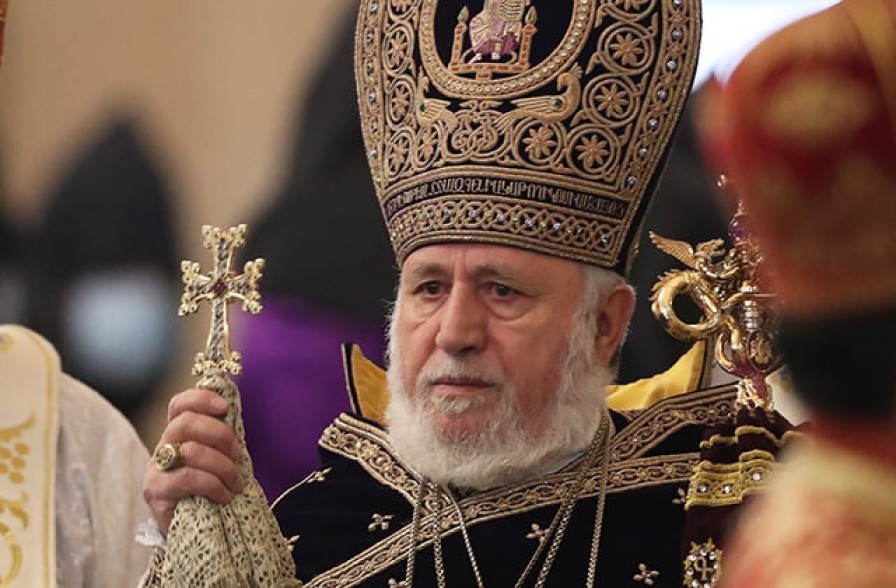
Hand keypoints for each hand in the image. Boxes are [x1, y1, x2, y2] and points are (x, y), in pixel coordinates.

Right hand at [143, 388, 244, 534]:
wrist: (195, 529)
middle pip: (185, 423)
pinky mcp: (155, 491)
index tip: (224, 406)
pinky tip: (224, 495)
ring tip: (237, 483)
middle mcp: (163, 447)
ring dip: (223, 466)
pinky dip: (213, 485)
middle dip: (219, 434)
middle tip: (238, 453)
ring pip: (191, 451)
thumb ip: (221, 438)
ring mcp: (156, 469)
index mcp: (178, 434)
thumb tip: (234, 412)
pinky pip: (188, 478)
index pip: (179, 405)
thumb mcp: (219, 458)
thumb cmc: (210, 489)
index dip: (200, 399)